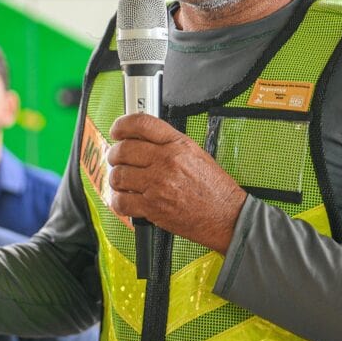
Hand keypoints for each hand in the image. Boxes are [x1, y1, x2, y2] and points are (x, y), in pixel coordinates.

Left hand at [107, 113, 246, 253]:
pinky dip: (118, 201)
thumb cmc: (215, 188)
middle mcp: (166, 161)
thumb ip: (169, 144)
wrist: (227, 216)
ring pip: (118, 175)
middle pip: (124, 149)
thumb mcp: (196, 154)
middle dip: (114, 154)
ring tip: (122, 182)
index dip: (122, 124)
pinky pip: (121, 201)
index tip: (117, 130)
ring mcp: (158, 184)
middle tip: (116, 159)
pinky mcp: (152, 207)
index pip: (142, 124)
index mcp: (178, 145)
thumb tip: (143, 140)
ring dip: (116, 179)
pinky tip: (124, 200)